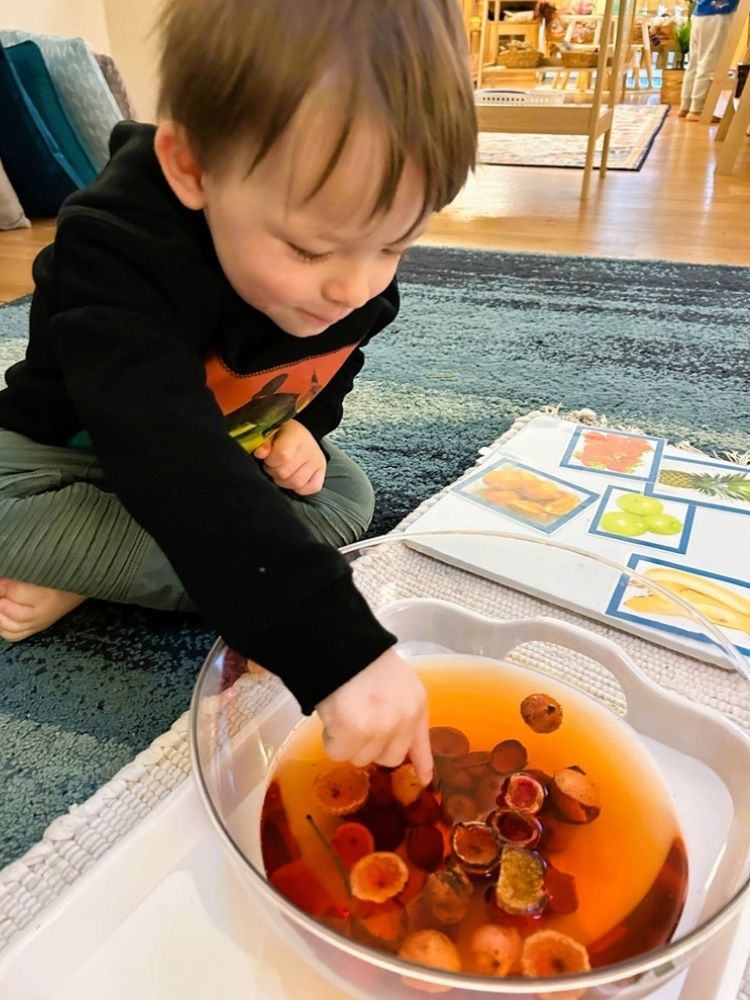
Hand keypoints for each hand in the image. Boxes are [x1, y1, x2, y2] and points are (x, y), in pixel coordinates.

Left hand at [253, 420, 325, 495]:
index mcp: (295, 434)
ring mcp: (317, 461)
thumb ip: (263, 442)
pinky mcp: (322, 471)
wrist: (296, 433)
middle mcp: (309, 448)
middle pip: (285, 473)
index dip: (270, 461)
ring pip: (296, 483)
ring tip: (282, 469)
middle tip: (274, 463)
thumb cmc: (281, 433)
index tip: (267, 457)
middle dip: (273, 471)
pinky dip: (300, 487)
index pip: (282, 456)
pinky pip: (312, 488)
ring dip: (284, 480)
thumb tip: (260, 453)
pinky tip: (294, 476)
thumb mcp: (268, 432)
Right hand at [315, 648, 432, 785]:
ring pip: (360, 758)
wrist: (340, 643)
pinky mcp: (355, 730)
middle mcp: (404, 718)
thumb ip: (398, 712)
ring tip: (342, 712)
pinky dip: (330, 740)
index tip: (423, 780)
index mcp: (416, 703)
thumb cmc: (362, 660)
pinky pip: (338, 752)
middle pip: (388, 758)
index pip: (421, 742)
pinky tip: (332, 717)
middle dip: (369, 747)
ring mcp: (381, 726)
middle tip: (355, 723)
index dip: (422, 763)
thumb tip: (387, 743)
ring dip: (348, 743)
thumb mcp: (394, 683)